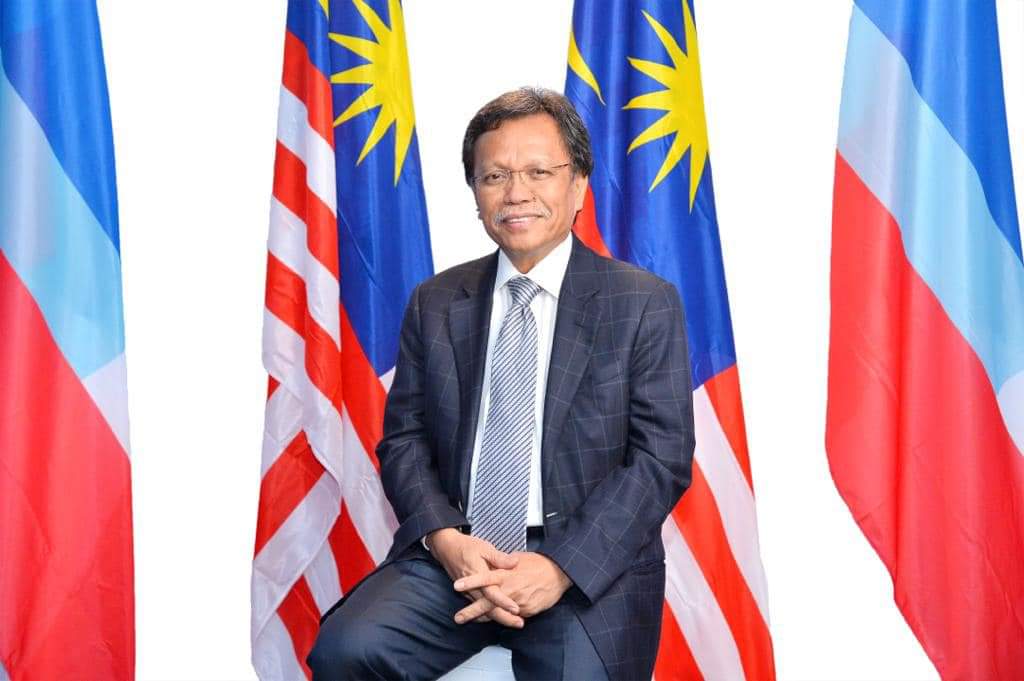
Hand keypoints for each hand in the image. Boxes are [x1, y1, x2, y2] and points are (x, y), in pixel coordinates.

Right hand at [426, 528, 523, 626]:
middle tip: (520, 624)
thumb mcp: (484, 548)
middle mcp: (472, 588)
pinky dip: (489, 614)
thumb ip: (499, 558)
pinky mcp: (467, 593)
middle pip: (488, 608)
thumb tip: (515, 562)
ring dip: (498, 618)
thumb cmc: (466, 546)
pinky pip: (479, 607)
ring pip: (483, 610)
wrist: (446, 548)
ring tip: (513, 622)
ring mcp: (468, 592)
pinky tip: (499, 616)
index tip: (516, 609)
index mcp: (478, 575)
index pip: (492, 593)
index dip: (504, 602)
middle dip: (504, 618)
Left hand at [453, 551, 571, 621]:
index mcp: (506, 574)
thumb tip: (493, 564)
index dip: (471, 582)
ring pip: (498, 613)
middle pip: (487, 603)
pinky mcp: (526, 611)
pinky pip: (511, 616)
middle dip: (471, 612)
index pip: (485, 578)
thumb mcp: (518, 558)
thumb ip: (502, 563)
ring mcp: (517, 602)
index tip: (457, 585)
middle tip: (458, 618)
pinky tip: (494, 618)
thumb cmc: (539, 563)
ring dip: (484, 618)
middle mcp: (510, 589)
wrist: (558, 574)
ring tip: (473, 621)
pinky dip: (503, 617)